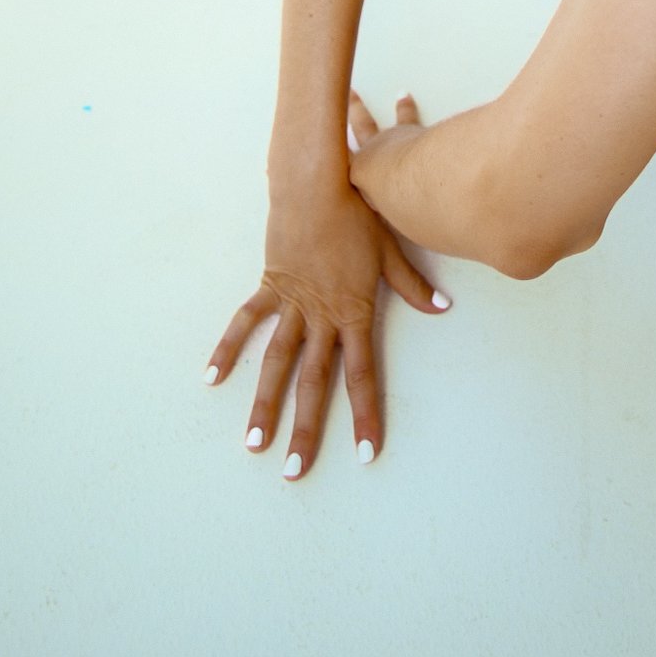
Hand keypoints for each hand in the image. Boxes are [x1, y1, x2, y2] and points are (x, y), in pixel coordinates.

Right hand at [204, 92, 448, 478]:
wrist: (317, 186)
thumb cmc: (358, 214)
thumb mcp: (390, 250)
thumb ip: (411, 285)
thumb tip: (442, 306)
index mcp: (354, 313)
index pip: (363, 376)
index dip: (366, 415)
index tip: (366, 452)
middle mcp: (321, 317)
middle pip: (314, 384)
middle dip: (307, 430)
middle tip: (295, 470)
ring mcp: (292, 304)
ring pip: (276, 364)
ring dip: (264, 405)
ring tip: (253, 443)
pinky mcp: (270, 287)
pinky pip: (247, 323)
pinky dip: (229, 347)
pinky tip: (213, 377)